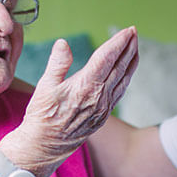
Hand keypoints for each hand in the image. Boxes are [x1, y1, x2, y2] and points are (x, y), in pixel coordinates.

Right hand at [2, 27, 137, 176]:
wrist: (44, 147)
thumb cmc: (41, 116)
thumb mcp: (44, 87)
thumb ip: (57, 63)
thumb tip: (64, 43)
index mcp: (86, 86)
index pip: (107, 58)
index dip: (118, 42)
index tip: (128, 30)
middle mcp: (100, 97)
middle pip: (120, 67)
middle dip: (129, 48)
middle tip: (134, 32)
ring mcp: (104, 108)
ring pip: (123, 80)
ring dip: (130, 62)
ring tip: (135, 48)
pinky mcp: (103, 116)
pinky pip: (119, 92)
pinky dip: (126, 78)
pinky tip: (126, 72)